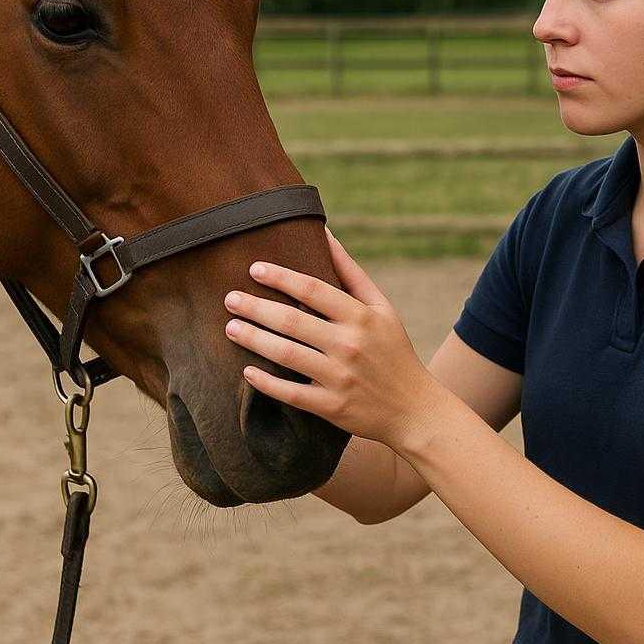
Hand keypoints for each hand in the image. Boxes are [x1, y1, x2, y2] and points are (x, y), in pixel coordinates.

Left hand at [222, 227, 445, 452]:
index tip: (254, 268)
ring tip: (230, 327)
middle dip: (256, 307)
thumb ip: (351, 273)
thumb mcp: (381, 308)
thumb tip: (326, 234)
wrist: (414, 409)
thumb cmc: (393, 350)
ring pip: (287, 355)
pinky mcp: (332, 407)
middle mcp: (350, 345)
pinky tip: (246, 371)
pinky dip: (266, 383)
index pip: (313, 290)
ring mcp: (340, 377)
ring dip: (254, 339)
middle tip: (229, 298)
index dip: (281, 277)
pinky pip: (291, 394)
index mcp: (361, 317)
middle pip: (292, 321)